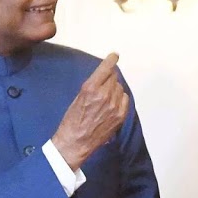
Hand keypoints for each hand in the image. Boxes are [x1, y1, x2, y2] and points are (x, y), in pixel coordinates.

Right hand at [52, 53, 128, 170]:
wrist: (76, 142)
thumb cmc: (72, 120)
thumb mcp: (78, 97)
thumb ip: (93, 86)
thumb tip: (104, 76)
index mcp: (91, 88)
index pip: (106, 68)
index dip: (111, 60)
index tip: (115, 55)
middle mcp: (105, 95)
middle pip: (114, 77)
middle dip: (109, 78)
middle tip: (103, 85)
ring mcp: (114, 106)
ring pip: (119, 88)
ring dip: (114, 89)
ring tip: (105, 98)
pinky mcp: (120, 115)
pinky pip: (124, 99)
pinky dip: (120, 99)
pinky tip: (112, 105)